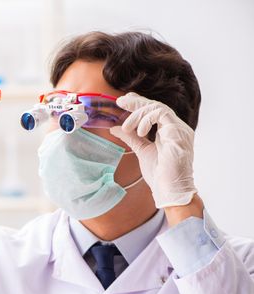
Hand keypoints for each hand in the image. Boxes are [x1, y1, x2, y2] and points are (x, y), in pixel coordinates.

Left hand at [110, 92, 197, 207]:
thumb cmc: (160, 176)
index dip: (140, 103)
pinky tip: (139, 131)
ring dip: (138, 114)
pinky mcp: (178, 133)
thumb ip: (131, 138)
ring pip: (158, 108)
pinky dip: (146, 120)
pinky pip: (161, 114)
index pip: (155, 110)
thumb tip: (115, 128)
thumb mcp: (141, 151)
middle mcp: (176, 128)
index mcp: (169, 132)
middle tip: (120, 102)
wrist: (170, 190)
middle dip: (136, 102)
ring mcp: (179, 130)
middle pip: (157, 105)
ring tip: (127, 127)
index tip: (124, 101)